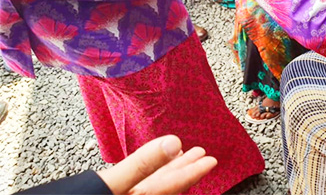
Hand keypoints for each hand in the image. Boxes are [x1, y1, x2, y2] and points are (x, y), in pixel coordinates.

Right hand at [95, 135, 216, 194]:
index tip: (210, 159)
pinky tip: (148, 174)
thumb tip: (174, 143)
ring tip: (181, 157)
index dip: (191, 171)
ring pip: (149, 188)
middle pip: (164, 187)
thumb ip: (140, 165)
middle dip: (182, 169)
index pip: (171, 185)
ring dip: (165, 172)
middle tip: (202, 156)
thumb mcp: (107, 186)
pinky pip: (137, 191)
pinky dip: (145, 180)